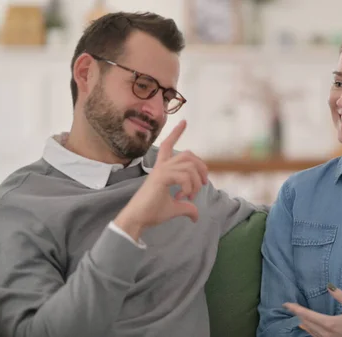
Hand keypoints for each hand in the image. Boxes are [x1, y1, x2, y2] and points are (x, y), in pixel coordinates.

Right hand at [114, 120, 207, 238]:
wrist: (137, 220)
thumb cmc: (151, 213)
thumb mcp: (175, 208)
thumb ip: (186, 207)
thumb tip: (196, 215)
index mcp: (162, 170)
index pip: (167, 145)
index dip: (176, 133)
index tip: (184, 122)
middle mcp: (161, 167)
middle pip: (187, 155)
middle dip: (201, 167)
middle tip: (204, 183)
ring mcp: (161, 171)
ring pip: (189, 165)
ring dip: (196, 182)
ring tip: (191, 195)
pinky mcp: (161, 178)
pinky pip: (184, 176)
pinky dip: (189, 187)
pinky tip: (184, 196)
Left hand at [283, 284, 341, 336]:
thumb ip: (341, 296)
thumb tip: (329, 286)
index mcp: (329, 323)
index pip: (307, 314)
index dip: (295, 309)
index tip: (286, 304)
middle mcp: (325, 333)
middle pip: (306, 322)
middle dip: (297, 313)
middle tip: (288, 306)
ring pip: (309, 330)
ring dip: (301, 321)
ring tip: (294, 314)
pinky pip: (314, 335)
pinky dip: (307, 329)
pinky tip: (304, 325)